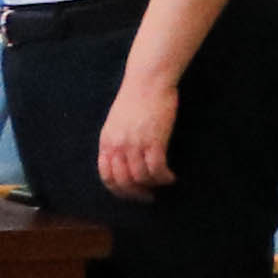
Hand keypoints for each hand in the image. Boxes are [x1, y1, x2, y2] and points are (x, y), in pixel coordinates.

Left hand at [100, 77, 179, 199]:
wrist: (148, 81)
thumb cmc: (136, 97)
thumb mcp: (117, 121)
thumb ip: (116, 140)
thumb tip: (123, 158)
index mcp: (106, 142)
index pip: (106, 176)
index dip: (118, 190)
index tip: (131, 193)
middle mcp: (117, 146)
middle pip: (123, 181)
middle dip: (136, 194)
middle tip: (148, 196)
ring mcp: (135, 144)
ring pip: (141, 178)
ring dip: (153, 185)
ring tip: (163, 183)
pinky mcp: (154, 141)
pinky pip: (157, 169)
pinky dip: (164, 177)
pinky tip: (171, 177)